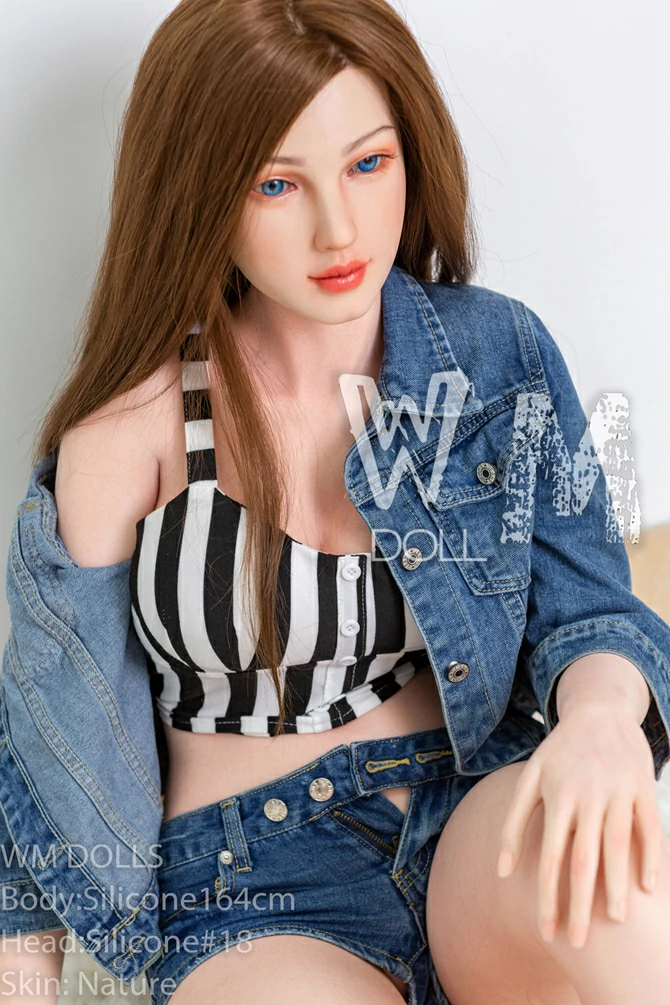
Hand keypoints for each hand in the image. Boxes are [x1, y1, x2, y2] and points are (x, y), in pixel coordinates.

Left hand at [495, 708, 662, 948]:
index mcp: (556, 797)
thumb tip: (502, 871)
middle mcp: (586, 796)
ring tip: (617, 921)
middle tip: (579, 943)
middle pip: (583, 859)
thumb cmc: (559, 754)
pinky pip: (649, 828)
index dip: (548, 896)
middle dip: (581, 904)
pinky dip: (651, 857)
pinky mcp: (642, 787)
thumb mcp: (530, 779)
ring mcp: (616, 791)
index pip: (549, 857)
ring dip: (618, 886)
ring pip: (618, 846)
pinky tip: (650, 888)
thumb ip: (513, 822)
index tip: (548, 931)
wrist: (598, 712)